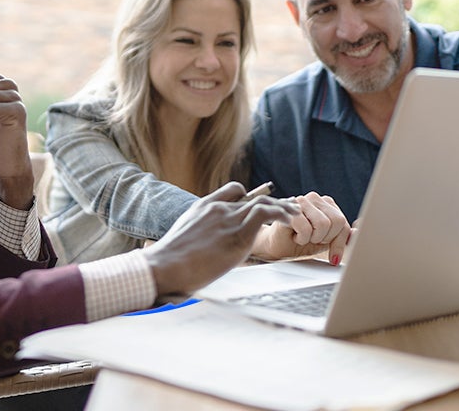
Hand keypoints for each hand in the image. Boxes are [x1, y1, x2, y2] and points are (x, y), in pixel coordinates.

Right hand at [143, 182, 297, 296]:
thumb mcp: (182, 241)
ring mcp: (228, 220)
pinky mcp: (237, 235)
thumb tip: (200, 254)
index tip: (261, 204)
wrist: (164, 266)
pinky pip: (264, 214)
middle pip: (253, 197)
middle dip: (273, 202)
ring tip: (294, 214)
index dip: (249, 196)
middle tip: (287, 207)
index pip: (233, 191)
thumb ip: (197, 238)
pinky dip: (280, 213)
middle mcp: (218, 209)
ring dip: (282, 207)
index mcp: (204, 207)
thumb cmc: (169, 262)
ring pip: (263, 203)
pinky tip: (289, 220)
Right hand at [249, 192, 350, 263]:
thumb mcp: (326, 241)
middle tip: (312, 240)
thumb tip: (357, 233)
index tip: (333, 256)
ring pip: (323, 224)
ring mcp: (301, 201)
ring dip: (313, 238)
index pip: (343, 223)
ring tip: (304, 237)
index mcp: (327, 203)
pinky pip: (306, 228)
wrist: (276, 246)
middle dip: (325, 239)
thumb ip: (342, 236)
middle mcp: (315, 198)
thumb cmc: (301, 242)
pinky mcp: (289, 209)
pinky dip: (302, 239)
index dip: (339, 243)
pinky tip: (295, 235)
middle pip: (337, 222)